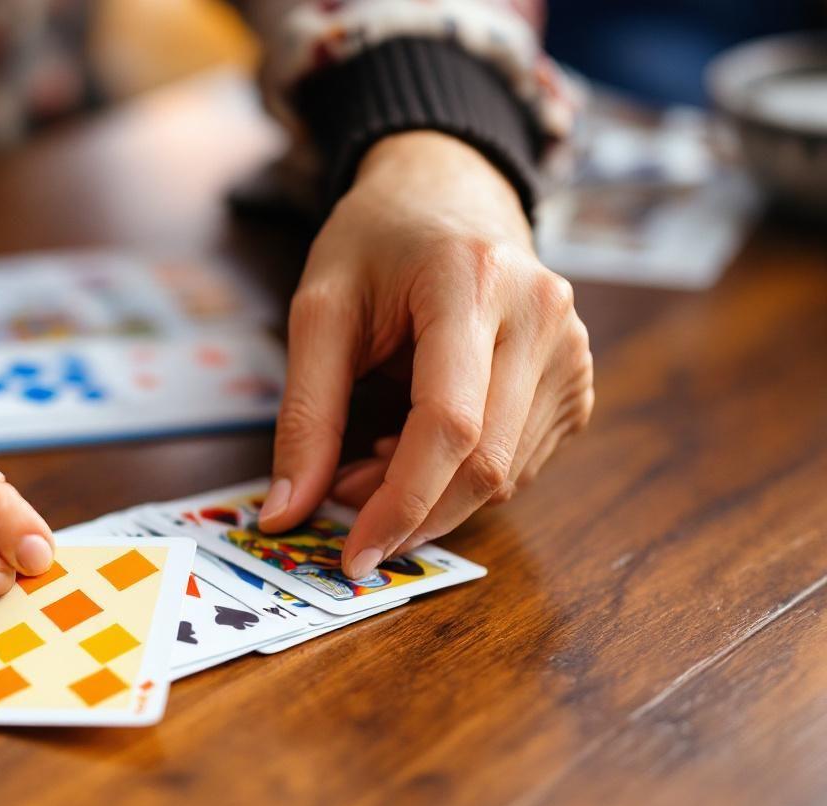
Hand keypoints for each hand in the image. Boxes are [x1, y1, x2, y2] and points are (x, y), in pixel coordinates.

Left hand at [260, 132, 592, 577]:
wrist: (449, 192)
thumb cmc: (376, 243)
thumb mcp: (319, 310)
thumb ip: (305, 415)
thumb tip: (284, 514)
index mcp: (472, 283)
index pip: (448, 425)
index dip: (399, 503)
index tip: (352, 557)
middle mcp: (542, 316)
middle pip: (485, 465)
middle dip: (409, 510)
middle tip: (343, 500)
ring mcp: (572, 350)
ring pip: (506, 477)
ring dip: (431, 498)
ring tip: (373, 453)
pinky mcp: (577, 382)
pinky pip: (520, 466)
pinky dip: (461, 480)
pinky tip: (419, 440)